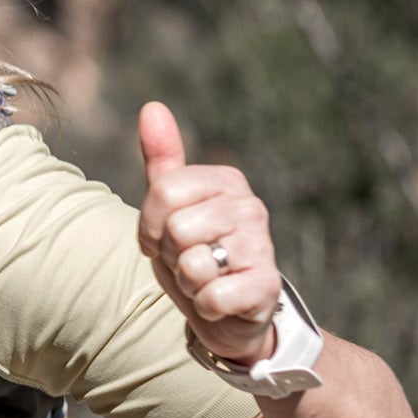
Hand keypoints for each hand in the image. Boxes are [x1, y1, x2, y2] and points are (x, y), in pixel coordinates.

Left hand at [137, 101, 281, 364]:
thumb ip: (163, 159)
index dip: (150, 226)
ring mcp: (263, 247)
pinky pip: (211, 297)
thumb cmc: (196, 252)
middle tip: (188, 261)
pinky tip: (219, 302)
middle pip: (176, 229)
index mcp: (227, 181)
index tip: (162, 239)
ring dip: (187, 282)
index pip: (163, 192)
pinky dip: (205, 307)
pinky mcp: (266, 288)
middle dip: (171, 256)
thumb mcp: (172, 206)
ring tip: (205, 280)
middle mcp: (250, 207)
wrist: (228, 311)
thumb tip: (152, 107)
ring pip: (192, 264)